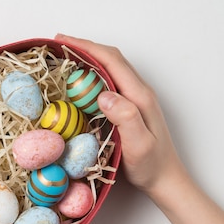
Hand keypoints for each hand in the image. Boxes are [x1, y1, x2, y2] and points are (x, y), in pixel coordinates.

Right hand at [55, 34, 187, 197]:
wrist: (167, 180)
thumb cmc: (151, 166)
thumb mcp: (139, 145)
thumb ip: (126, 117)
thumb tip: (103, 95)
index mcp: (139, 96)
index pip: (111, 61)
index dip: (86, 47)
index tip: (62, 42)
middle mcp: (138, 92)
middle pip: (111, 58)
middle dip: (84, 47)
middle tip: (57, 45)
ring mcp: (135, 98)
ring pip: (110, 67)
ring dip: (88, 57)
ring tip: (64, 57)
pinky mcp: (130, 107)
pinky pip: (109, 81)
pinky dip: (91, 73)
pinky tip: (79, 81)